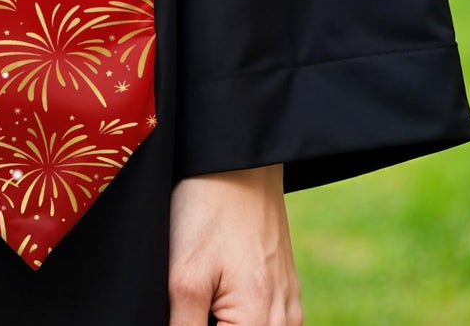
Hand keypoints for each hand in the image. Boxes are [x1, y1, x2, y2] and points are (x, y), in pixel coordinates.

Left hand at [168, 166, 301, 325]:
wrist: (238, 159)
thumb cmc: (208, 209)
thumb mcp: (184, 275)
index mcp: (261, 321)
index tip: (180, 310)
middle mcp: (285, 320)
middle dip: (206, 321)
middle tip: (187, 298)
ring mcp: (289, 305)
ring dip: (223, 319)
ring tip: (201, 290)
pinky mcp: (286, 289)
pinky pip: (266, 319)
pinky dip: (239, 314)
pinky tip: (217, 289)